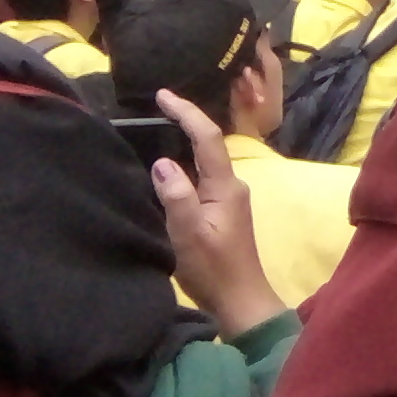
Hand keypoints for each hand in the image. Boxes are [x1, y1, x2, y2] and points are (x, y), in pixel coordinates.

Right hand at [148, 90, 288, 337]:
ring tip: (156, 129)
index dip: (187, 113)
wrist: (240, 301)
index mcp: (226, 186)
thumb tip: (163, 162)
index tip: (163, 95)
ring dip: (183, 143)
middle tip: (155, 106)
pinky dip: (184, 165)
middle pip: (208, 144)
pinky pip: (201, 177)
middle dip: (185, 121)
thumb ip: (176, 195)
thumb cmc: (213, 269)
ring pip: (204, 161)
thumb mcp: (188, 232)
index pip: (208, 138)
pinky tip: (166, 167)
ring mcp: (228, 198)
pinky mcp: (221, 211)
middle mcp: (231, 185)